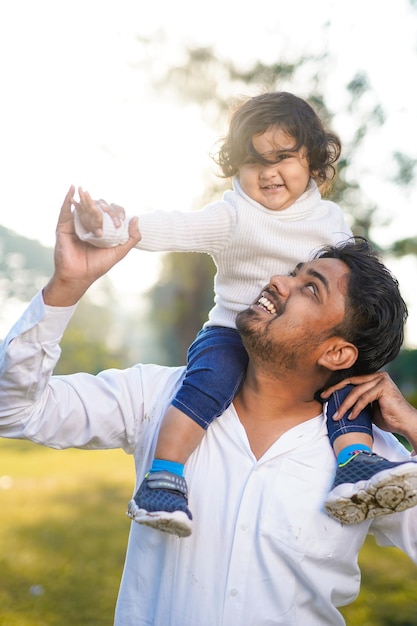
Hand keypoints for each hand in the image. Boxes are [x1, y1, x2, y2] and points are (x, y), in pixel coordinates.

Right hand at [43, 186, 139, 306]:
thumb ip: (131, 238)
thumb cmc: (98, 265)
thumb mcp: (120, 252)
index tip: (119, 223)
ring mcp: (77, 223)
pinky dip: (68, 198)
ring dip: (86, 198)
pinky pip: (66, 210)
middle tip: (107, 219)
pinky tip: (73, 188)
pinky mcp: (64, 226)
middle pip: (98, 207)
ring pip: (84, 207)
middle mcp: (90, 223)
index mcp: (103, 227)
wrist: (79, 275)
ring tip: (86, 190)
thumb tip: (135, 218)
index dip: (116, 212)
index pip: (111, 212)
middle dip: (104, 209)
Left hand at [322, 372, 416, 450]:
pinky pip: (364, 398)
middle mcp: (377, 376)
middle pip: (350, 382)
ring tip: (337, 416)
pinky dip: (356, 408)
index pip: (350, 381)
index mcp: (373, 378)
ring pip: (356, 392)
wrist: (405, 424)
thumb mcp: (368, 408)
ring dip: (344, 405)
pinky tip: (351, 417)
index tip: (324, 395)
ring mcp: (381, 380)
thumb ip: (358, 402)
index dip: (336, 388)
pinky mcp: (383, 387)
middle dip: (334, 390)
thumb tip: (339, 403)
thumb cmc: (388, 418)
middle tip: (323, 398)